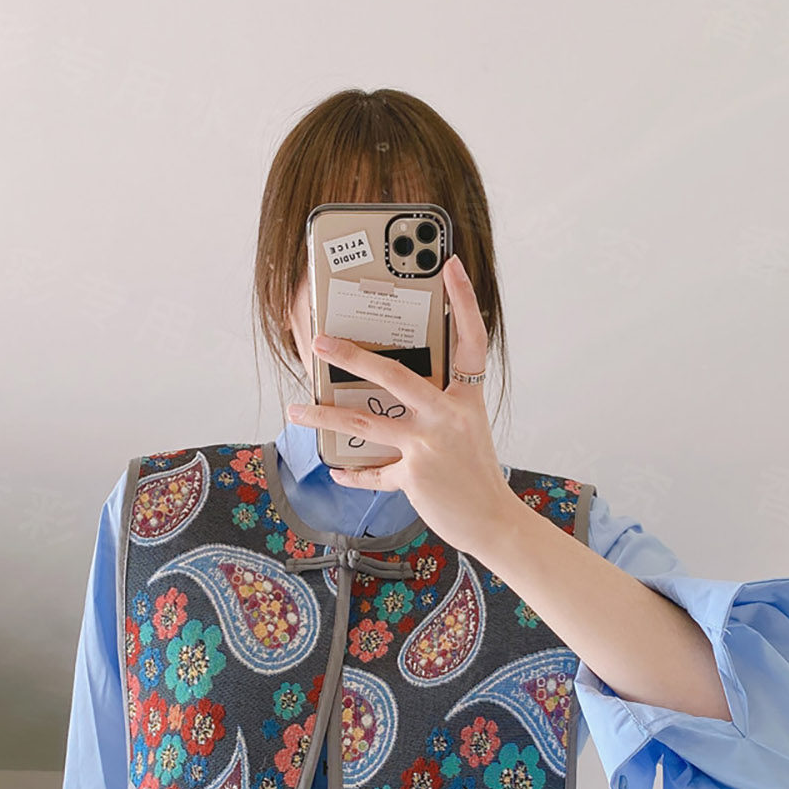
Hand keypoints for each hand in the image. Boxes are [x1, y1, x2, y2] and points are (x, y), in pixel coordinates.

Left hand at [285, 253, 515, 557]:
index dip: (464, 302)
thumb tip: (390, 396)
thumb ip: (438, 409)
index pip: (470, 341)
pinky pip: (373, 472)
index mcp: (466, 399)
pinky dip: (353, 473)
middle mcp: (449, 416)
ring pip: (366, 423)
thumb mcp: (466, 431)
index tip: (450, 266)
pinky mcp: (415, 476)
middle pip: (396, 375)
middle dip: (352, 356)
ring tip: (295, 408)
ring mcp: (431, 446)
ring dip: (324, 415)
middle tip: (319, 341)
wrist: (493, 522)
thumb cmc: (477, 475)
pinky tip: (337, 469)